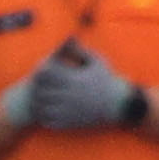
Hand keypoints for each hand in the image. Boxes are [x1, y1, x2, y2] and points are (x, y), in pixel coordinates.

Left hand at [14, 41, 136, 133]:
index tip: (44, 71)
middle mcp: (69, 95)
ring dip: (40, 103)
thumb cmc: (107, 80)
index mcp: (73, 79)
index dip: (41, 71)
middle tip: (39, 86)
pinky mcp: (70, 122)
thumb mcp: (97, 61)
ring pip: (42, 108)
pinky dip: (45, 117)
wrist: (120, 104)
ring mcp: (69, 110)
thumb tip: (68, 37)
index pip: (45, 73)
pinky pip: (49, 121)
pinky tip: (50, 111)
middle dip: (38, 88)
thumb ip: (80, 49)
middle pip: (40, 91)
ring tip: (42, 99)